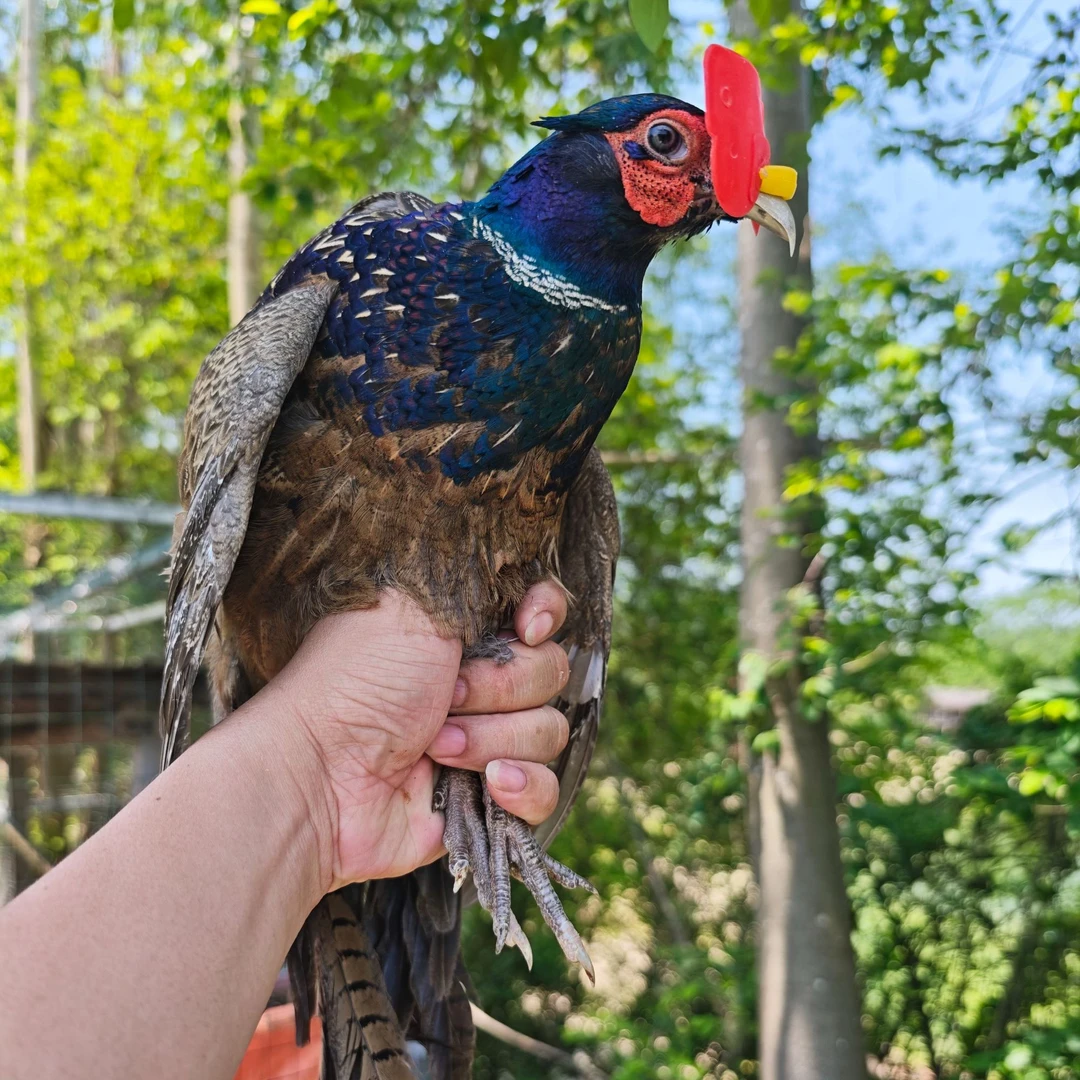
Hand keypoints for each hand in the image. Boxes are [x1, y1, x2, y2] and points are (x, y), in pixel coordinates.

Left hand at [267, 583, 569, 890]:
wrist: (322, 776)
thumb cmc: (356, 682)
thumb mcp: (411, 606)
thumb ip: (477, 581)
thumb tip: (522, 580)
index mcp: (463, 632)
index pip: (542, 611)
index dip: (544, 617)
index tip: (524, 628)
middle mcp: (479, 683)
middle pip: (550, 672)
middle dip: (499, 687)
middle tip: (443, 696)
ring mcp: (487, 741)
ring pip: (549, 731)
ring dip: (492, 738)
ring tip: (435, 747)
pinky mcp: (489, 799)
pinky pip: (547, 791)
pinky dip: (521, 787)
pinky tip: (487, 785)